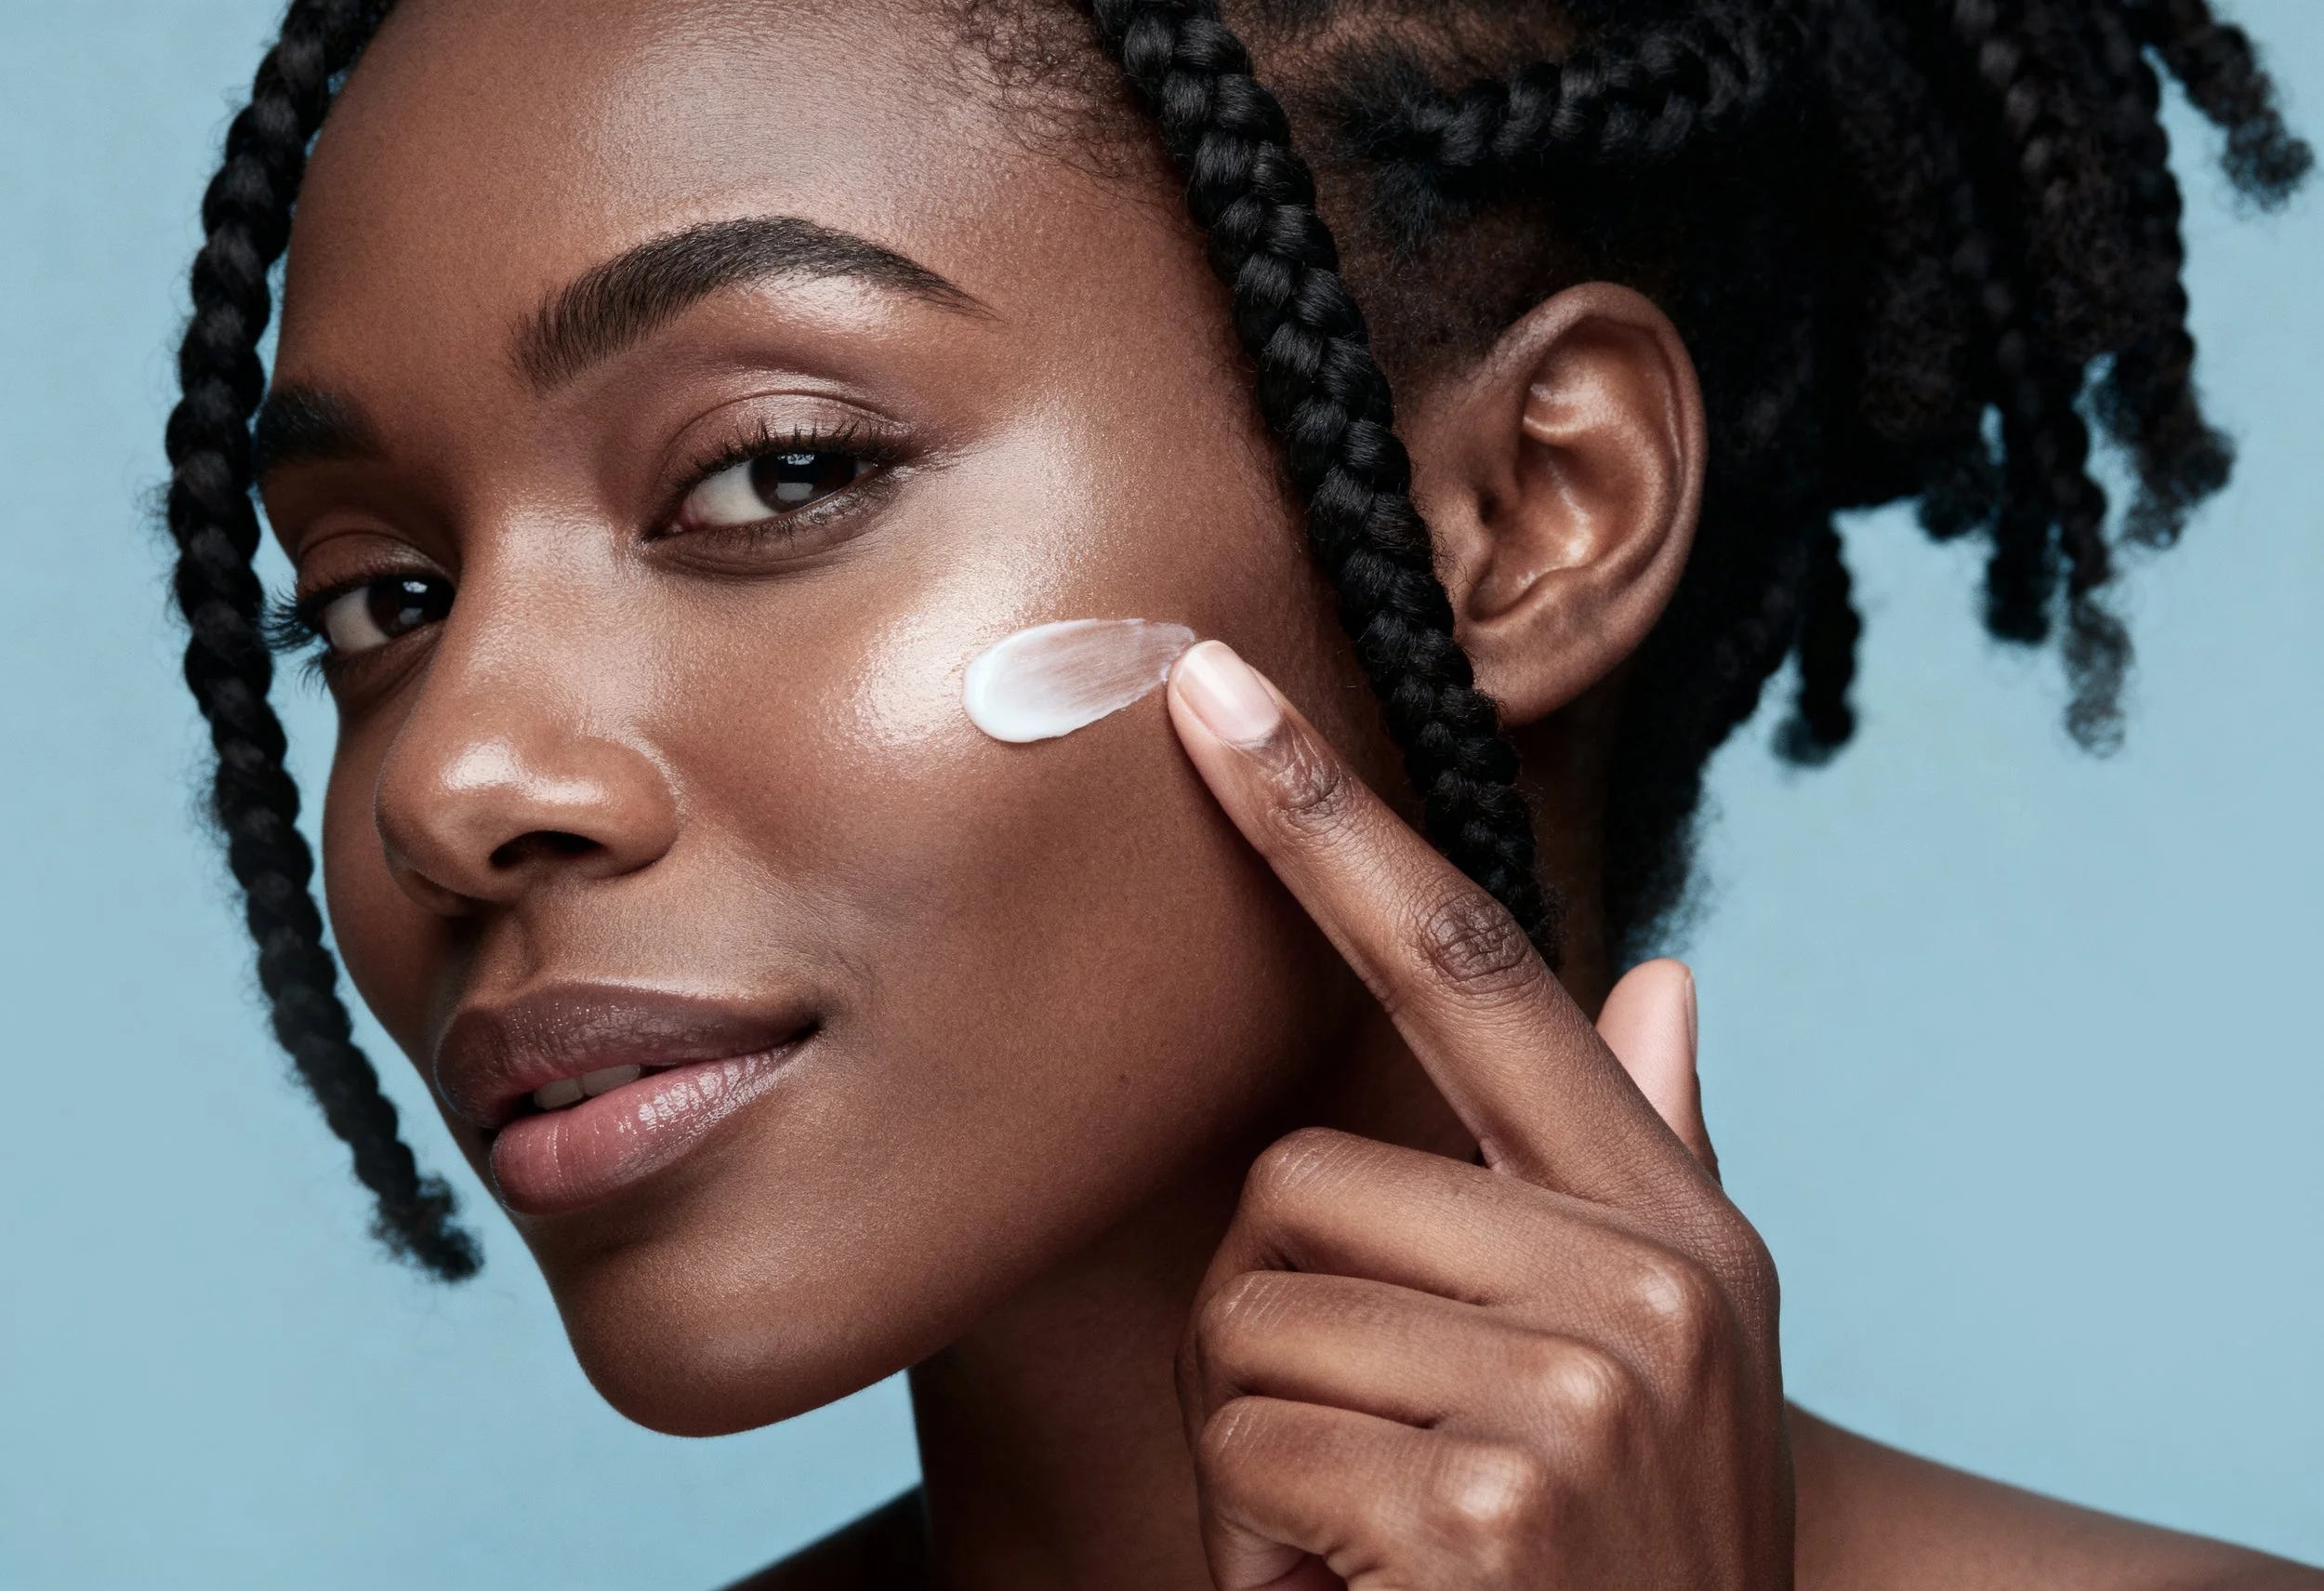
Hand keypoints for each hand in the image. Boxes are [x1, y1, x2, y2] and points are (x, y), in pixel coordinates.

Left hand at [1166, 640, 1788, 1590]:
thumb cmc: (1630, 1558)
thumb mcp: (1670, 1362)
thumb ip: (1650, 1163)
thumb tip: (1664, 976)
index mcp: (1671, 1222)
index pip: (1471, 967)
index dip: (1326, 823)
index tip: (1206, 696)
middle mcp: (1649, 1279)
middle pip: (1294, 1177)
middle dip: (1274, 1328)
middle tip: (1358, 1454)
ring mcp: (1582, 1386)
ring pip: (1251, 1315)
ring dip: (1261, 1453)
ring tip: (1370, 1538)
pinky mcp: (1493, 1500)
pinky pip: (1253, 1444)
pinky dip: (1259, 1546)